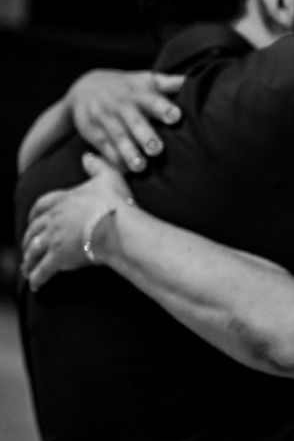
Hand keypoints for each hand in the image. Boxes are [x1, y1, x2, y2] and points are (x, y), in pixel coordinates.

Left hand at [22, 153, 132, 289]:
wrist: (118, 228)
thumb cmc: (116, 204)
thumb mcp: (109, 177)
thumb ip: (97, 165)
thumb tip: (88, 155)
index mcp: (63, 200)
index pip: (42, 205)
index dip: (36, 213)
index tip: (33, 219)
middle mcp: (53, 219)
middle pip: (34, 229)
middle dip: (29, 238)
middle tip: (28, 246)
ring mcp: (54, 239)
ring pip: (35, 250)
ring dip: (29, 259)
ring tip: (28, 267)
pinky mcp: (58, 258)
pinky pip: (43, 270)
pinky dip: (37, 277)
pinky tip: (36, 285)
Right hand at [65, 69, 183, 171]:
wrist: (83, 88)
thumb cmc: (127, 88)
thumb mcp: (145, 80)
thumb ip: (168, 83)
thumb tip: (193, 81)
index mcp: (138, 93)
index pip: (152, 100)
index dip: (163, 108)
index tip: (176, 117)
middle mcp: (121, 105)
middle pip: (134, 121)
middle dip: (145, 135)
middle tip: (157, 150)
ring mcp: (104, 118)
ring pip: (118, 136)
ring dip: (129, 152)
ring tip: (140, 167)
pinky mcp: (92, 131)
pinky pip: (103, 147)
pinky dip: (114, 159)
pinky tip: (125, 170)